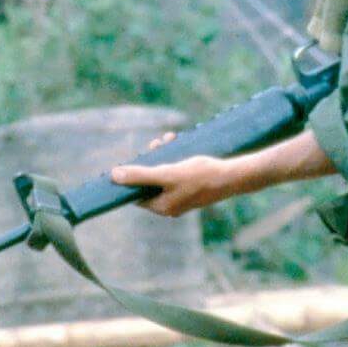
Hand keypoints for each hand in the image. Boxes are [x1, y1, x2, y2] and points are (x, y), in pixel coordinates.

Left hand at [109, 153, 234, 218]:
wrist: (233, 176)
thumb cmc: (201, 176)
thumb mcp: (167, 174)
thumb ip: (140, 175)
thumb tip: (114, 176)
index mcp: (163, 207)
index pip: (137, 195)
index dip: (132, 177)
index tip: (134, 160)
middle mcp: (171, 205)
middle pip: (150, 182)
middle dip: (151, 160)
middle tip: (155, 145)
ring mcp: (182, 196)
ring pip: (163, 174)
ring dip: (163, 155)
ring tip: (168, 139)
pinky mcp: (192, 187)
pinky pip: (176, 172)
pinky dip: (175, 157)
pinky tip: (177, 142)